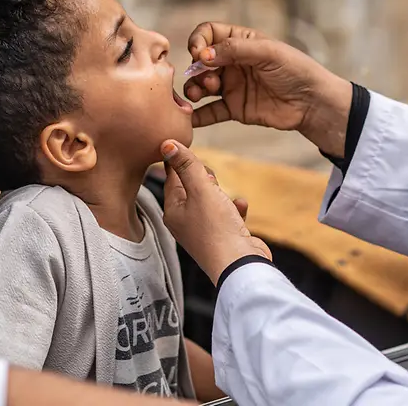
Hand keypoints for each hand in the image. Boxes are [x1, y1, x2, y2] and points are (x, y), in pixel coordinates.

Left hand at [161, 140, 270, 284]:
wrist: (240, 264)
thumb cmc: (217, 228)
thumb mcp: (202, 189)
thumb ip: (187, 165)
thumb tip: (167, 143)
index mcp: (173, 211)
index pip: (171, 178)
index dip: (178, 161)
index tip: (182, 147)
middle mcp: (185, 222)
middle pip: (191, 189)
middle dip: (204, 178)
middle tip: (210, 177)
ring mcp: (204, 231)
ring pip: (210, 201)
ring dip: (220, 193)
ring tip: (224, 194)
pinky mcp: (223, 237)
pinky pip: (227, 215)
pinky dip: (233, 208)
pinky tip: (241, 205)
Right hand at [185, 22, 351, 156]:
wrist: (312, 103)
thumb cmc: (296, 70)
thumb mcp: (268, 52)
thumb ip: (235, 49)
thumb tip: (202, 56)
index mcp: (241, 42)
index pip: (209, 33)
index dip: (199, 41)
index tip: (198, 54)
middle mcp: (233, 62)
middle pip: (201, 61)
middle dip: (196, 69)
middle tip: (209, 80)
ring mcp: (232, 86)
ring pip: (201, 85)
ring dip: (194, 88)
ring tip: (199, 94)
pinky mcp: (235, 108)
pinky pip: (210, 112)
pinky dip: (198, 115)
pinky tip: (191, 118)